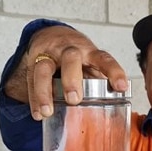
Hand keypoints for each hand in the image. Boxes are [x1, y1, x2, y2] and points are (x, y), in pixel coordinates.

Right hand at [4, 25, 127, 120]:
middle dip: (71, 80)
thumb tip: (117, 105)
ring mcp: (49, 55)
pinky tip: (38, 114)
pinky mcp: (33, 62)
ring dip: (44, 91)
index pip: (104, 59)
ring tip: (48, 112)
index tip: (121, 86)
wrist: (52, 35)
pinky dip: (34, 99)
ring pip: (44, 69)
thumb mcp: (92, 64)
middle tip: (74, 99)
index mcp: (89, 52)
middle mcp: (69, 51)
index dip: (114, 72)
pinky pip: (31, 80)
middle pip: (70, 59)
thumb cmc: (78, 57)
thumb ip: (101, 81)